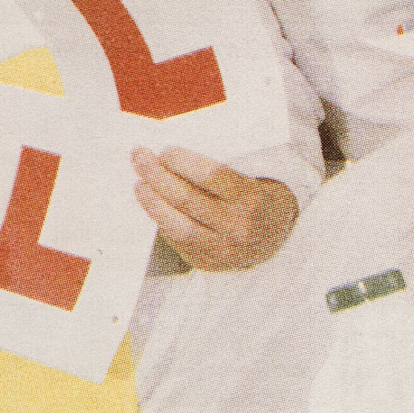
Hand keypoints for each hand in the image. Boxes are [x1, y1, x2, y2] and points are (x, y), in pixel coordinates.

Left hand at [132, 147, 297, 269]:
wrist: (273, 238)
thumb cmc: (254, 199)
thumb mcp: (247, 179)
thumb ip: (212, 173)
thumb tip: (165, 160)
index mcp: (252, 198)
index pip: (211, 175)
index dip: (182, 160)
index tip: (166, 151)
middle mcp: (238, 226)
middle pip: (186, 198)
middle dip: (156, 174)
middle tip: (140, 157)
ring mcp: (222, 248)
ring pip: (176, 224)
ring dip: (151, 200)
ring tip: (141, 184)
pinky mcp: (208, 262)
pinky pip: (176, 240)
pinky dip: (161, 219)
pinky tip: (153, 204)